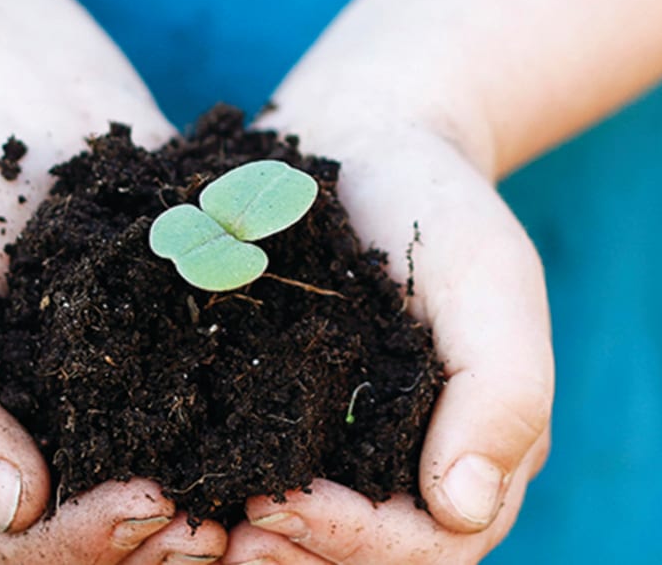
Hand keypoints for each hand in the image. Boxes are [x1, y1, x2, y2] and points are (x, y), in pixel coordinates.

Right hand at [0, 109, 228, 563]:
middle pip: (80, 555)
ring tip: (249, 516)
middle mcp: (17, 471)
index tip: (150, 504)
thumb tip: (14, 507)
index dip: (80, 544)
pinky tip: (272, 464)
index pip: (5, 552)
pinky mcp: (153, 394)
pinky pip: (188, 453)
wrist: (26, 115)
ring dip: (195, 534)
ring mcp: (87, 436)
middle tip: (215, 532)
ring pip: (141, 525)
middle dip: (148, 553)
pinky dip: (229, 472)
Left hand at [226, 108, 554, 563]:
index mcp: (473, 457)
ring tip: (187, 530)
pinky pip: (252, 488)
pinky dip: (214, 502)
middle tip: (217, 537)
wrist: (365, 139)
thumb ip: (501, 392)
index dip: (355, 544)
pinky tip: (160, 489)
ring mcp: (344, 459)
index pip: (427, 548)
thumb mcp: (488, 281)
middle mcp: (408, 476)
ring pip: (305, 547)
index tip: (277, 504)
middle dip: (294, 562)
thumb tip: (462, 509)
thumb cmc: (439, 207)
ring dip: (251, 553)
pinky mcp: (281, 429)